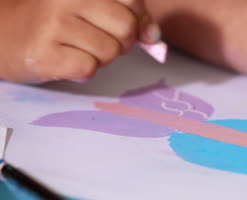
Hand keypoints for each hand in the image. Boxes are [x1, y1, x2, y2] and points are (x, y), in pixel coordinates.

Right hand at [0, 0, 159, 82]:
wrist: (3, 34)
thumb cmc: (55, 21)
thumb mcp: (91, 8)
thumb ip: (129, 15)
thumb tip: (155, 35)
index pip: (132, 0)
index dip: (136, 18)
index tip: (121, 25)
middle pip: (127, 28)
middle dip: (120, 42)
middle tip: (95, 39)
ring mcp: (54, 24)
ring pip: (111, 51)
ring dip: (100, 57)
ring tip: (76, 48)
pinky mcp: (45, 53)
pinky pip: (89, 68)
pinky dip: (83, 70)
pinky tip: (66, 60)